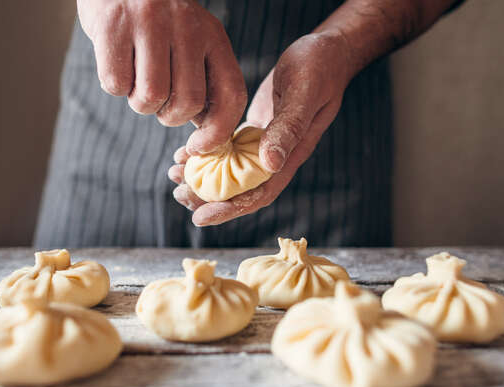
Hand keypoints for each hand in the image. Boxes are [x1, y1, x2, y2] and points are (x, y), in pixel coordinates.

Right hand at [78, 0, 246, 149]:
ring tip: (136, 78)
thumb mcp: (191, 39)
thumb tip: (206, 135)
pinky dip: (114, 86)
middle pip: (188, 103)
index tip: (197, 147)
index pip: (231, 95)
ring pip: (151, 98)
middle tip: (157, 99)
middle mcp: (187, 27)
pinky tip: (117, 63)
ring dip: (140, 102)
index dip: (217, 132)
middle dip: (169, 116)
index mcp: (213, 35)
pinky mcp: (113, 26)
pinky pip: (116, 84)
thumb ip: (202, 80)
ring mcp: (150, 24)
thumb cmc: (156, 21)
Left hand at [169, 31, 353, 225]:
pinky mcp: (256, 128)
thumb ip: (289, 128)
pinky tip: (186, 151)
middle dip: (208, 198)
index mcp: (291, 154)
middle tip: (179, 194)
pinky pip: (228, 149)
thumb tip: (270, 164)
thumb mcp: (305, 94)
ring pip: (231, 171)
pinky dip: (208, 153)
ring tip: (175, 175)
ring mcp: (265, 143)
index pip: (258, 194)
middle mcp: (276, 155)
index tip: (201, 217)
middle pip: (240, 189)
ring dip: (203, 177)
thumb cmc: (321, 68)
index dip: (229, 209)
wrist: (328, 51)